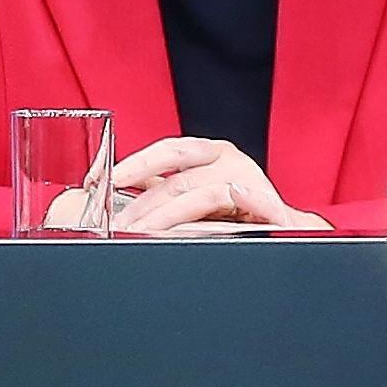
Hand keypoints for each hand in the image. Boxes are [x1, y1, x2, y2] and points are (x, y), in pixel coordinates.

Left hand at [93, 137, 313, 236]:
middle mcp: (226, 157)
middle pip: (174, 176)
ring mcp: (245, 177)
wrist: (287, 230)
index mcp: (207, 152)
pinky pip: (228, 207)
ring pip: (195, 193)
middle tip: (117, 226)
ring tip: (141, 234)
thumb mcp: (195, 196)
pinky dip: (202, 218)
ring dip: (163, 217)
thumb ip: (165, 193)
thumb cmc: (237, 213)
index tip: (98, 180)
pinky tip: (181, 230)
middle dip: (141, 205)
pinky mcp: (263, 201)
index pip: (163, 151)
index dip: (130, 164)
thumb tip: (119, 201)